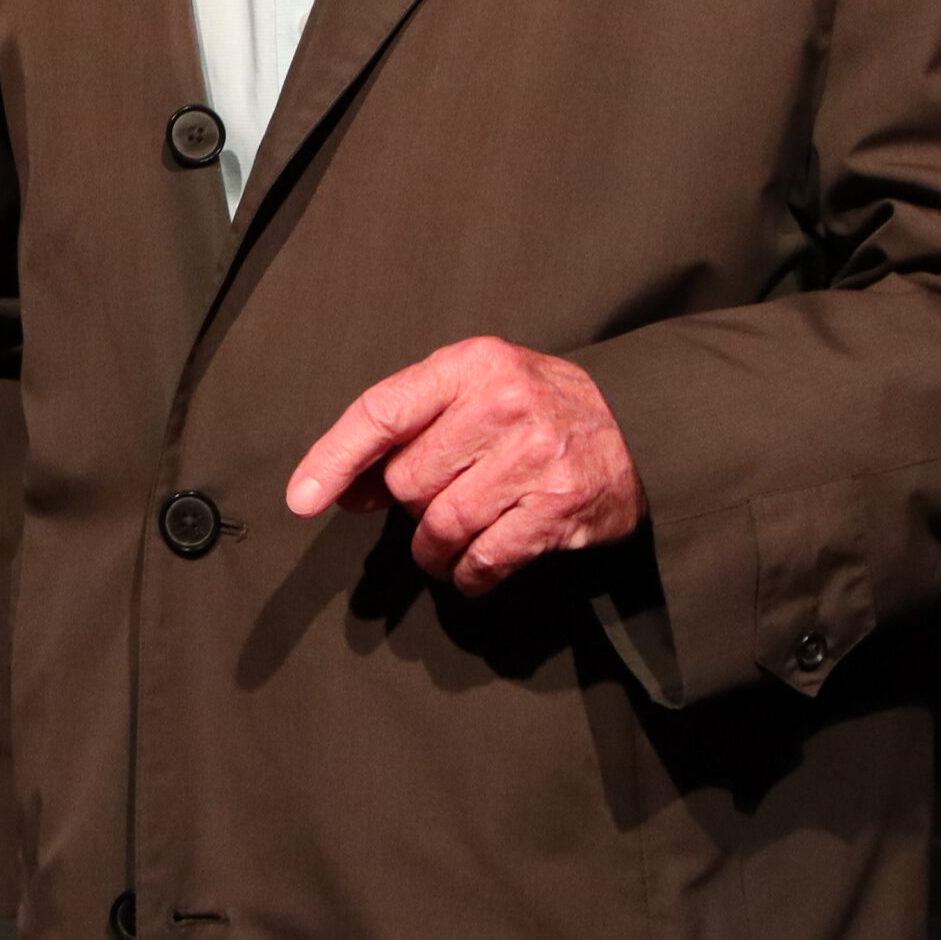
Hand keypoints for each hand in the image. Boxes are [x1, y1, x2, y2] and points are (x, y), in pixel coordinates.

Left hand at [284, 336, 647, 595]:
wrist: (639, 428)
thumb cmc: (536, 408)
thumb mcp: (475, 388)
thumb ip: (409, 427)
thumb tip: (340, 489)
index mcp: (471, 364)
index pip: (382, 412)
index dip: (333, 458)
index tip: (301, 500)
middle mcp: (504, 403)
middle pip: (408, 480)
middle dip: (410, 504)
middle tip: (437, 499)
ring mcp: (536, 456)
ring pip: (441, 525)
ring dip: (433, 550)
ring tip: (445, 545)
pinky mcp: (560, 506)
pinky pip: (485, 558)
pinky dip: (468, 575)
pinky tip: (473, 570)